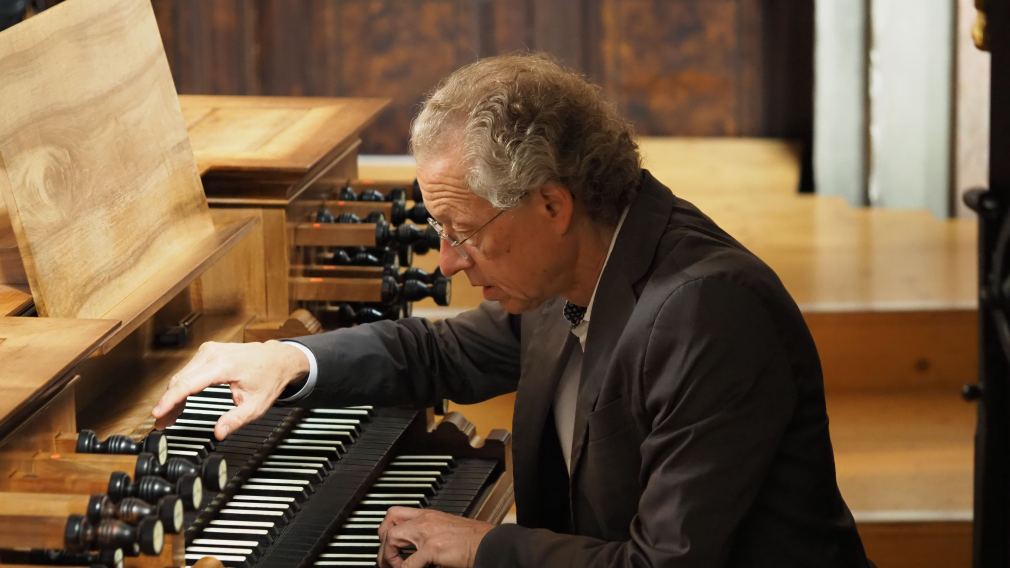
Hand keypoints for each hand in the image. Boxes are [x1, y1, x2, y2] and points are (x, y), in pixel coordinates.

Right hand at [151, 340, 309, 439]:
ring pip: (181, 375)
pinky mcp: (208, 351)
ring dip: (173, 396)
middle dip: (168, 404)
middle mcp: (213, 353)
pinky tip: (179, 402)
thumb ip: (236, 420)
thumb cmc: (269, 378)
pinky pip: (188, 370)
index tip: (158, 414)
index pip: (187, 384)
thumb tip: (219, 433)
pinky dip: (181, 386)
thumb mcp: (256, 405)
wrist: (278, 358)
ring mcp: (209, 350)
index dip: (170, 401)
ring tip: (170, 417)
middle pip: (180, 380)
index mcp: (223, 365)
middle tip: (162, 424)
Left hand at [378, 507, 492, 567]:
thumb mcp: (449, 530)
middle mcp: (426, 519)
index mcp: (430, 515)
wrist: (493, 544)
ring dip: (387, 556)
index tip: (388, 545)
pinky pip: (407, 564)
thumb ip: (431, 535)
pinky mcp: (433, 548)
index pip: (396, 514)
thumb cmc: (477, 540)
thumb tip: (418, 550)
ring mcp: (428, 533)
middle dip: (382, 543)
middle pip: (389, 522)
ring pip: (391, 537)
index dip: (386, 530)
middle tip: (385, 560)